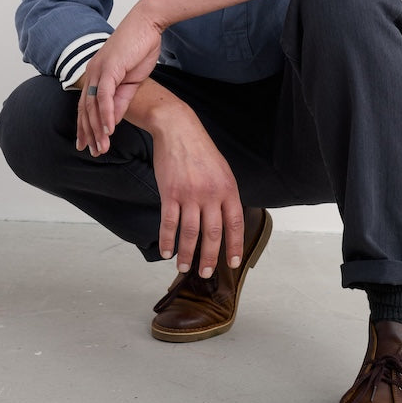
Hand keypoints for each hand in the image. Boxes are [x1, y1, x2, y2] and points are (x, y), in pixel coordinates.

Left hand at [76, 2, 162, 155]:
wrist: (148, 24)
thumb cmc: (141, 47)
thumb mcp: (131, 81)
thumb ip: (121, 100)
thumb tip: (114, 120)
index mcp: (96, 75)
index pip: (86, 106)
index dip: (86, 126)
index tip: (88, 144)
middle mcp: (92, 73)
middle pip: (85, 109)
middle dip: (88, 133)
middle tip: (92, 152)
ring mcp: (98, 70)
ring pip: (93, 105)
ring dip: (97, 128)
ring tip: (102, 147)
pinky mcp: (109, 68)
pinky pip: (104, 96)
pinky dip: (106, 113)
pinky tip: (109, 128)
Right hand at [151, 107, 244, 276]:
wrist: (178, 129)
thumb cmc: (200, 150)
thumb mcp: (222, 170)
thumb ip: (225, 194)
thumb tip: (227, 219)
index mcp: (228, 189)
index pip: (235, 224)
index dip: (234, 245)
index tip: (233, 262)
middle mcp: (211, 194)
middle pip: (213, 234)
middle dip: (210, 257)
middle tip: (206, 273)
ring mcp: (190, 194)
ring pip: (190, 233)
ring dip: (187, 254)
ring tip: (184, 267)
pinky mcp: (170, 193)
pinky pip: (169, 223)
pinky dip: (167, 240)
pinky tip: (166, 251)